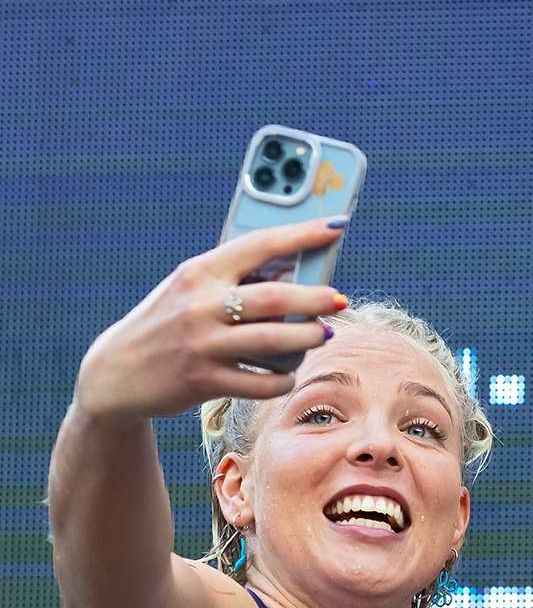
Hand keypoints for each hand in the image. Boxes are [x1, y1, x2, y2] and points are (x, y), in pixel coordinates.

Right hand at [73, 219, 346, 421]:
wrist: (117, 371)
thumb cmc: (169, 323)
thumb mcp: (191, 290)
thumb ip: (234, 280)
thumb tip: (298, 275)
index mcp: (200, 272)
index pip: (259, 244)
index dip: (303, 234)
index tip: (336, 225)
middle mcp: (201, 305)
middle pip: (276, 296)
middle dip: (317, 298)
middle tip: (339, 300)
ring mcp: (203, 344)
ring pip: (274, 340)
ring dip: (308, 338)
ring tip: (322, 334)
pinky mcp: (205, 380)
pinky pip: (261, 382)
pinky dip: (282, 379)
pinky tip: (286, 373)